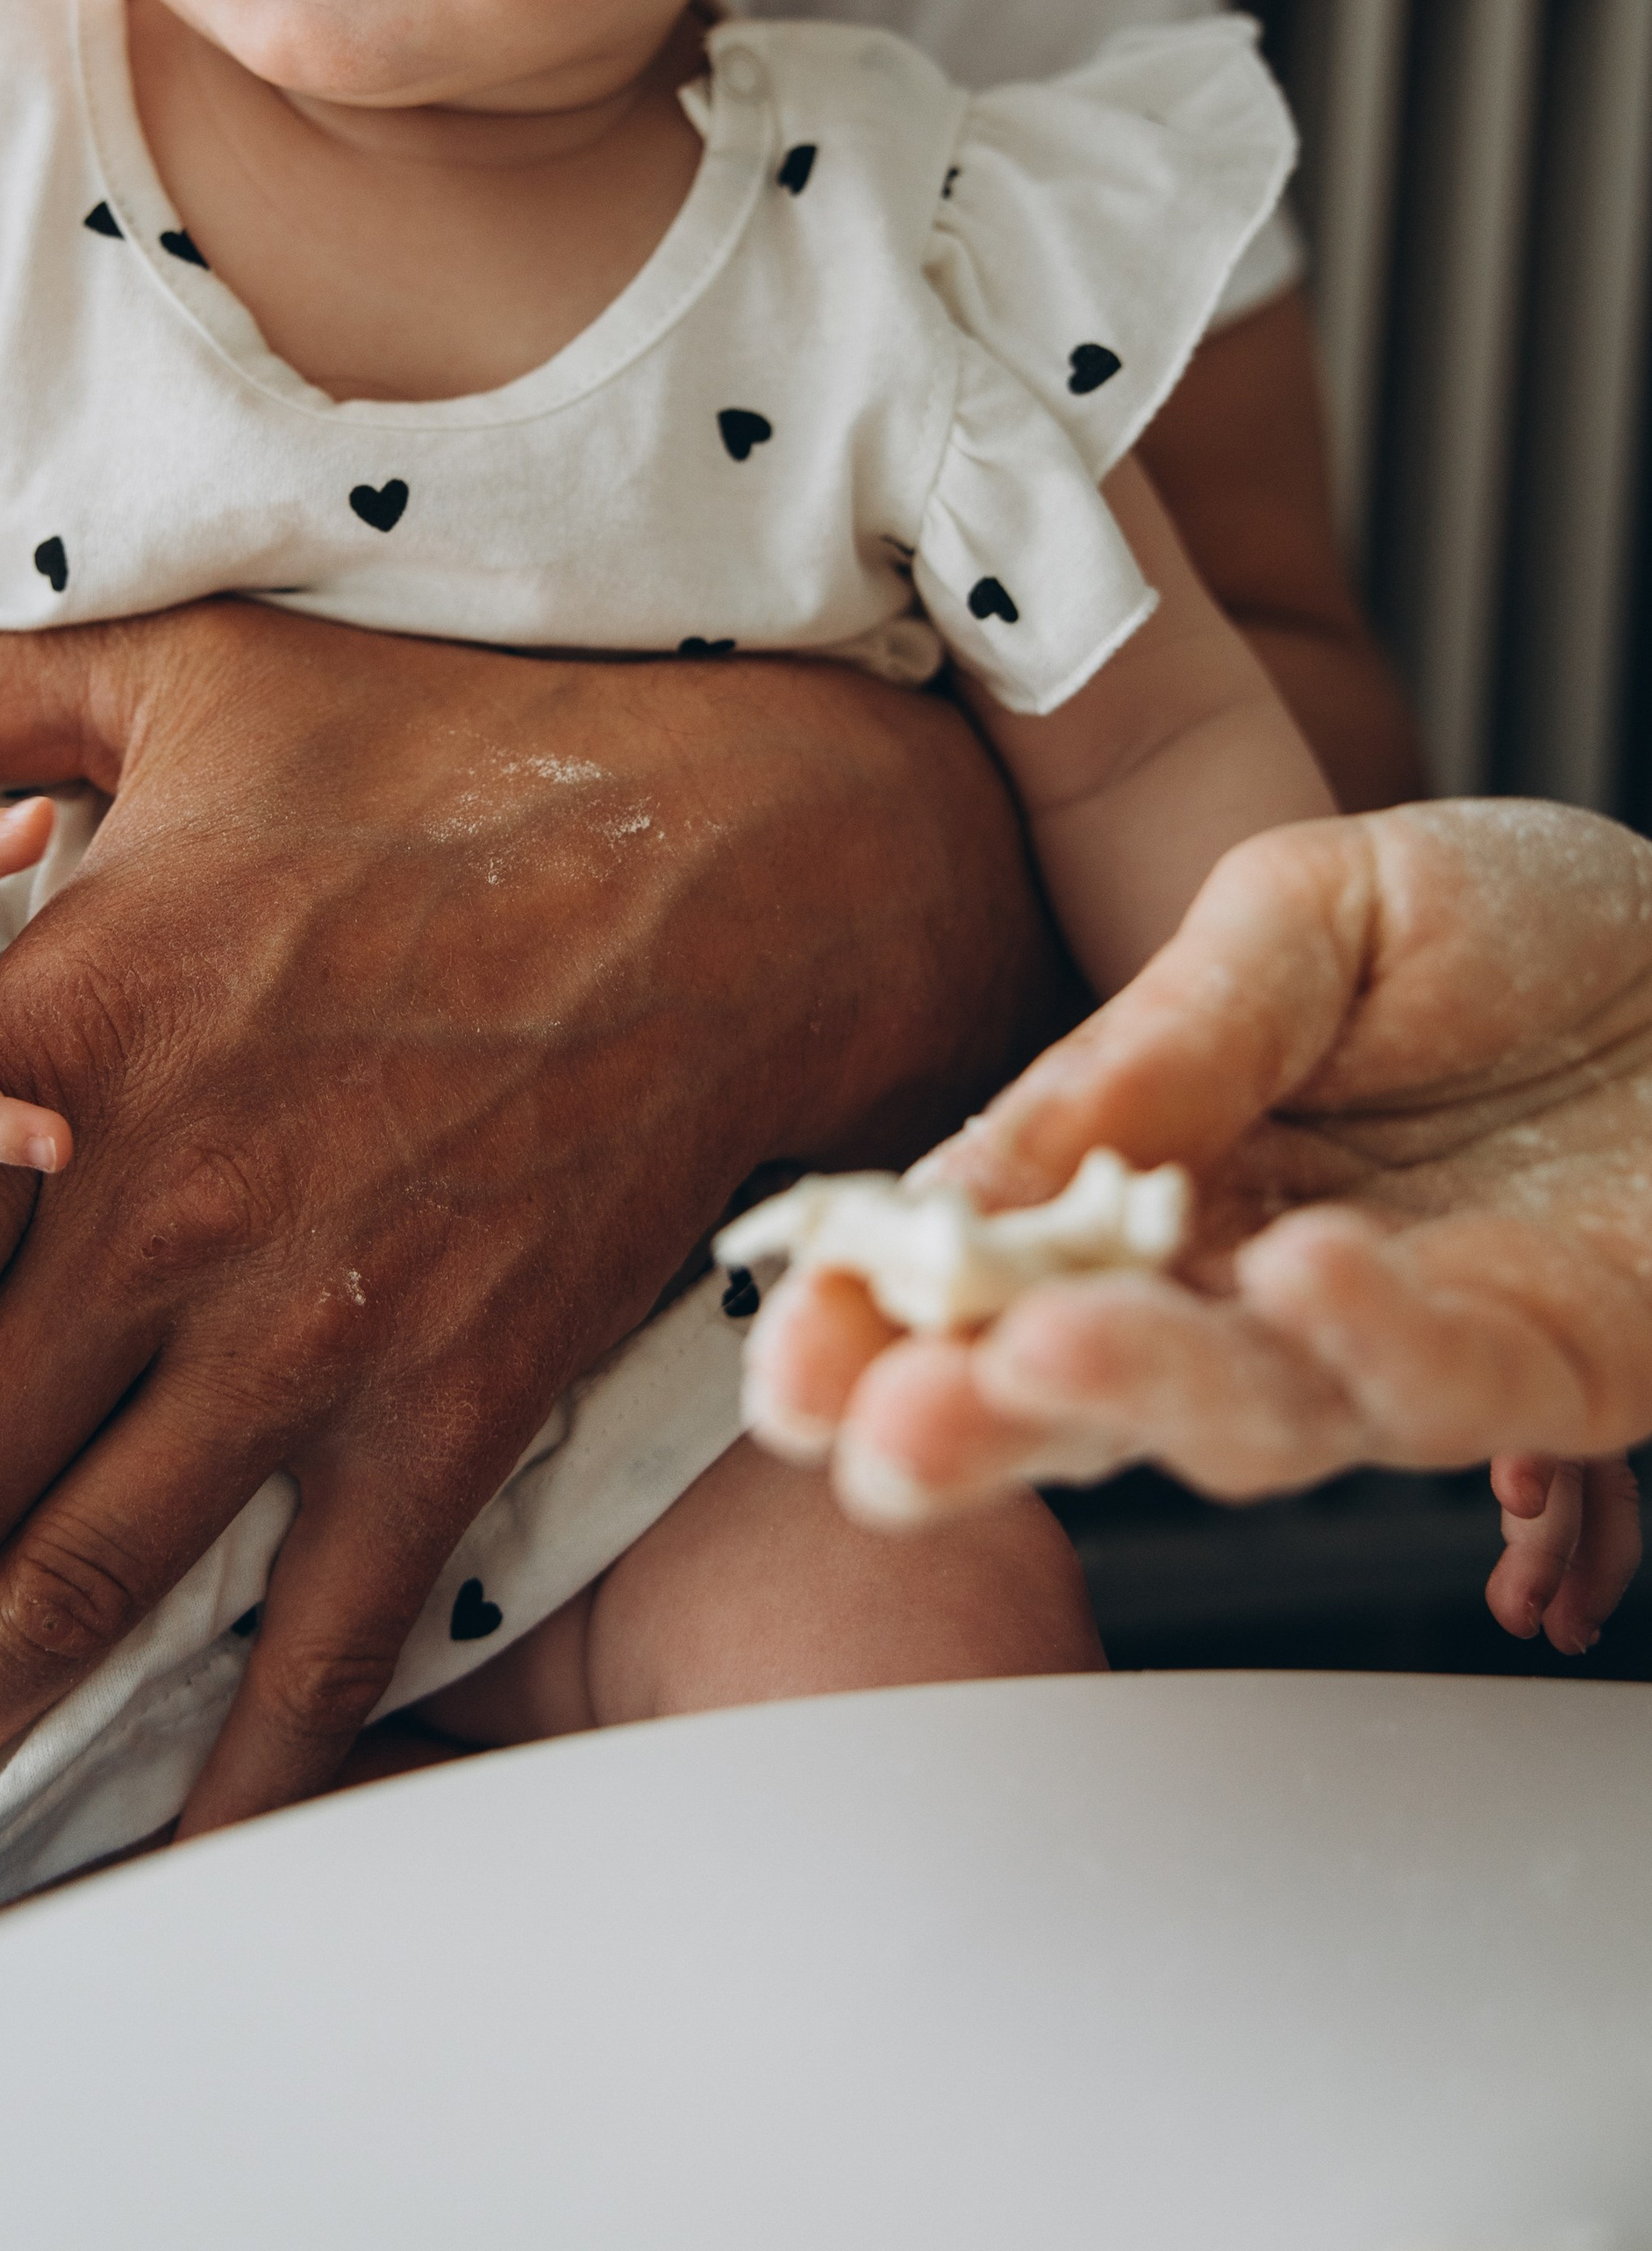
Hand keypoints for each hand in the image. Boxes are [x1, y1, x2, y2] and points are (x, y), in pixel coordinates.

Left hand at [0, 598, 1064, 1860]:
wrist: (734, 870)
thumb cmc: (459, 756)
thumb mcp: (203, 677)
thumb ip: (0, 698)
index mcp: (71, 1043)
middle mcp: (163, 1214)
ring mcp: (311, 1327)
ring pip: (81, 1579)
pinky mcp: (455, 1398)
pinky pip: (328, 1622)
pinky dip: (248, 1758)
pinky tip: (180, 1848)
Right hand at [743, 801, 1651, 1648]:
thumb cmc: (1538, 927)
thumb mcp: (1317, 909)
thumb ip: (1169, 1030)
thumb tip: (997, 1159)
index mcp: (1174, 1167)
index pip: (1002, 1261)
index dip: (889, 1317)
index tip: (793, 1361)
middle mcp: (1260, 1283)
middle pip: (1094, 1385)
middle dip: (972, 1419)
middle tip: (870, 1430)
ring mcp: (1396, 1344)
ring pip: (1248, 1419)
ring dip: (1136, 1395)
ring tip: (1035, 1354)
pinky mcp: (1545, 1373)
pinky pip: (1438, 1388)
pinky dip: (1361, 1337)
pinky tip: (1297, 1267)